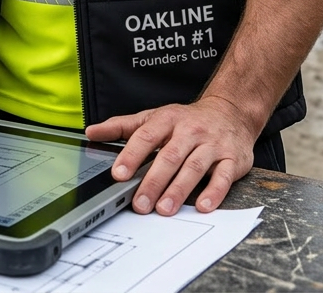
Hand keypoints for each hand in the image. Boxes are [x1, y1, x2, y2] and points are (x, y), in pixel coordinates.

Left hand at [85, 95, 258, 215]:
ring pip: (194, 167)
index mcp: (168, 119)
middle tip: (139, 203)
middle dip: (153, 181)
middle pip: (170, 156)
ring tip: (164, 209)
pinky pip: (223, 177)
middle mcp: (190, 130)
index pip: (147, 136)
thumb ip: (122, 126)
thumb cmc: (186, 120)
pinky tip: (202, 206)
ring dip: (178, 189)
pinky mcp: (232, 159)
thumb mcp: (153, 117)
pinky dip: (214, 192)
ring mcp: (212, 144)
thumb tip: (91, 132)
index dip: (132, 155)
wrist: (230, 112)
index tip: (119, 173)